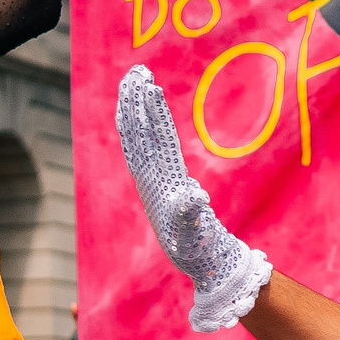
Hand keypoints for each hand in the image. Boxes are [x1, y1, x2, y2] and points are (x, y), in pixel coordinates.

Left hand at [117, 65, 272, 331]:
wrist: (203, 267)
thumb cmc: (200, 254)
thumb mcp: (195, 238)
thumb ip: (191, 217)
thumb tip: (191, 196)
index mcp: (158, 186)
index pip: (148, 141)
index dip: (145, 114)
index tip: (145, 87)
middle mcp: (153, 180)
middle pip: (140, 133)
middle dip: (136, 102)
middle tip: (136, 71)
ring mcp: (160, 181)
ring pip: (146, 138)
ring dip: (142, 109)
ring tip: (141, 81)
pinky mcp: (169, 184)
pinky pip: (157, 149)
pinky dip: (153, 127)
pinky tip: (151, 114)